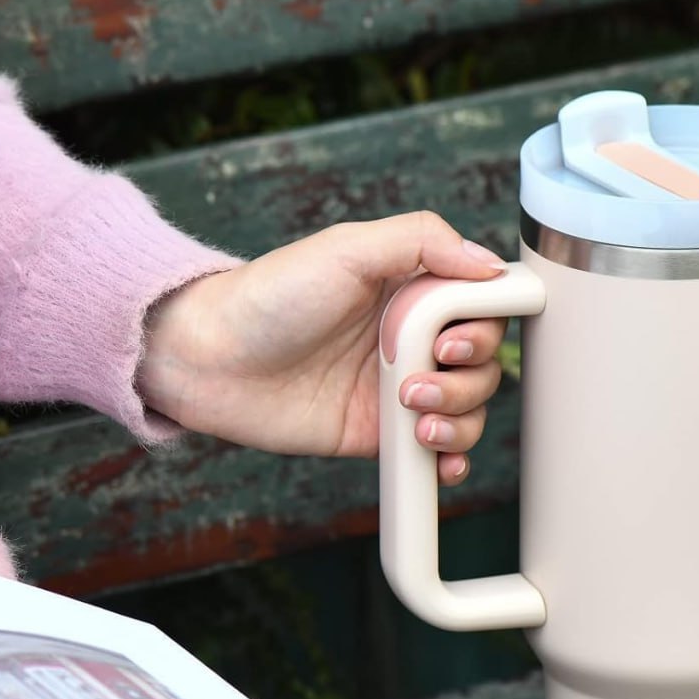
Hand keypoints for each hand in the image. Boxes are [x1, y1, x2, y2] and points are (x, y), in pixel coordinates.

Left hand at [137, 212, 508, 485]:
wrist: (210, 361)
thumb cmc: (269, 297)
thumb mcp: (347, 248)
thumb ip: (422, 240)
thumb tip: (488, 263)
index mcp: (412, 289)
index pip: (483, 305)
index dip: (485, 326)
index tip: (454, 339)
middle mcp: (413, 338)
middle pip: (485, 362)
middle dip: (467, 376)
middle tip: (414, 377)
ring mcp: (401, 388)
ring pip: (471, 408)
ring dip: (458, 417)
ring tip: (411, 415)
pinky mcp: (383, 433)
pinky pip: (440, 450)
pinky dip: (451, 458)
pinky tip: (435, 457)